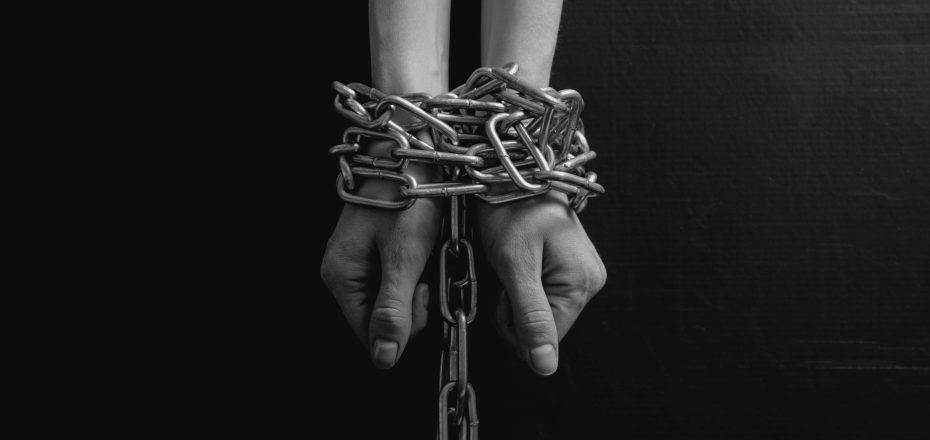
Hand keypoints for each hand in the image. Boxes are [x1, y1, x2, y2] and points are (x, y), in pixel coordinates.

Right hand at [321, 137, 441, 368]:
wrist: (411, 146)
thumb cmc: (406, 194)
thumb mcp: (404, 257)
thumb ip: (393, 310)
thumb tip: (383, 358)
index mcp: (341, 276)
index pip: (370, 334)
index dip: (403, 323)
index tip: (421, 289)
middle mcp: (343, 270)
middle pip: (381, 317)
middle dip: (411, 300)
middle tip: (425, 264)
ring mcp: (357, 257)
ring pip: (392, 296)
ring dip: (417, 281)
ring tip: (425, 248)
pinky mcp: (374, 245)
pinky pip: (396, 273)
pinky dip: (416, 265)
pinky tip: (423, 243)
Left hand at [476, 191, 605, 375]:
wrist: (512, 173)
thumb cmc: (511, 208)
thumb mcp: (515, 265)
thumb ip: (531, 317)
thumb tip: (545, 365)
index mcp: (583, 282)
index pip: (546, 338)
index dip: (516, 322)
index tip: (506, 285)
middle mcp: (591, 280)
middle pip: (545, 327)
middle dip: (516, 309)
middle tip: (508, 271)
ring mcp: (583, 274)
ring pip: (542, 313)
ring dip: (518, 297)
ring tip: (513, 262)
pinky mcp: (571, 268)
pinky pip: (543, 296)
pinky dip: (524, 286)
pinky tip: (521, 262)